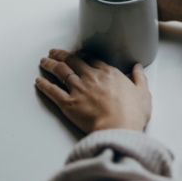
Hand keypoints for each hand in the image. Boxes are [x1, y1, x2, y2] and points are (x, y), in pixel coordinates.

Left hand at [36, 49, 151, 133]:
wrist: (119, 128)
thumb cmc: (132, 114)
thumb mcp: (143, 94)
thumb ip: (140, 78)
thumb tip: (138, 67)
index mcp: (108, 73)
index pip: (90, 58)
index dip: (81, 55)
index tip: (76, 53)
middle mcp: (91, 77)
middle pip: (72, 61)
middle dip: (61, 55)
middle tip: (54, 52)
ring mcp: (78, 89)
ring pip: (60, 71)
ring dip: (50, 64)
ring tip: (43, 61)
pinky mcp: (68, 103)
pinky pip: (52, 91)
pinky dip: (44, 85)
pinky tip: (38, 81)